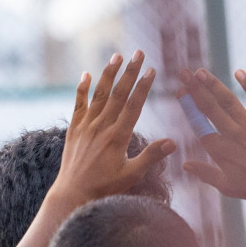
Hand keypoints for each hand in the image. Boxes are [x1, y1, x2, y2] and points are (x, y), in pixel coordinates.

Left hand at [56, 51, 172, 205]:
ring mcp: (86, 126)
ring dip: (108, 73)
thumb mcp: (132, 175)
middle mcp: (101, 127)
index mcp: (117, 137)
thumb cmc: (105, 188)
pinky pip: (79, 104)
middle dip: (130, 72)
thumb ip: (151, 157)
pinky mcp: (74, 129)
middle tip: (138, 53)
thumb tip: (173, 143)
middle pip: (118, 93)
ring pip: (99, 94)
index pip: (133, 105)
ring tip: (117, 56)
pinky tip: (86, 73)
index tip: (151, 70)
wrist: (72, 194)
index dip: (143, 86)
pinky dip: (82, 88)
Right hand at [179, 68, 245, 204]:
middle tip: (183, 73)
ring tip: (200, 71)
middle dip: (194, 88)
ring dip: (213, 84)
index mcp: (220, 150)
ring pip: (228, 100)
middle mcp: (232, 134)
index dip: (188, 107)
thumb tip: (184, 165)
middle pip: (209, 107)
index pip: (199, 123)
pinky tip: (238, 72)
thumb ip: (205, 173)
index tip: (180, 92)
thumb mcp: (226, 186)